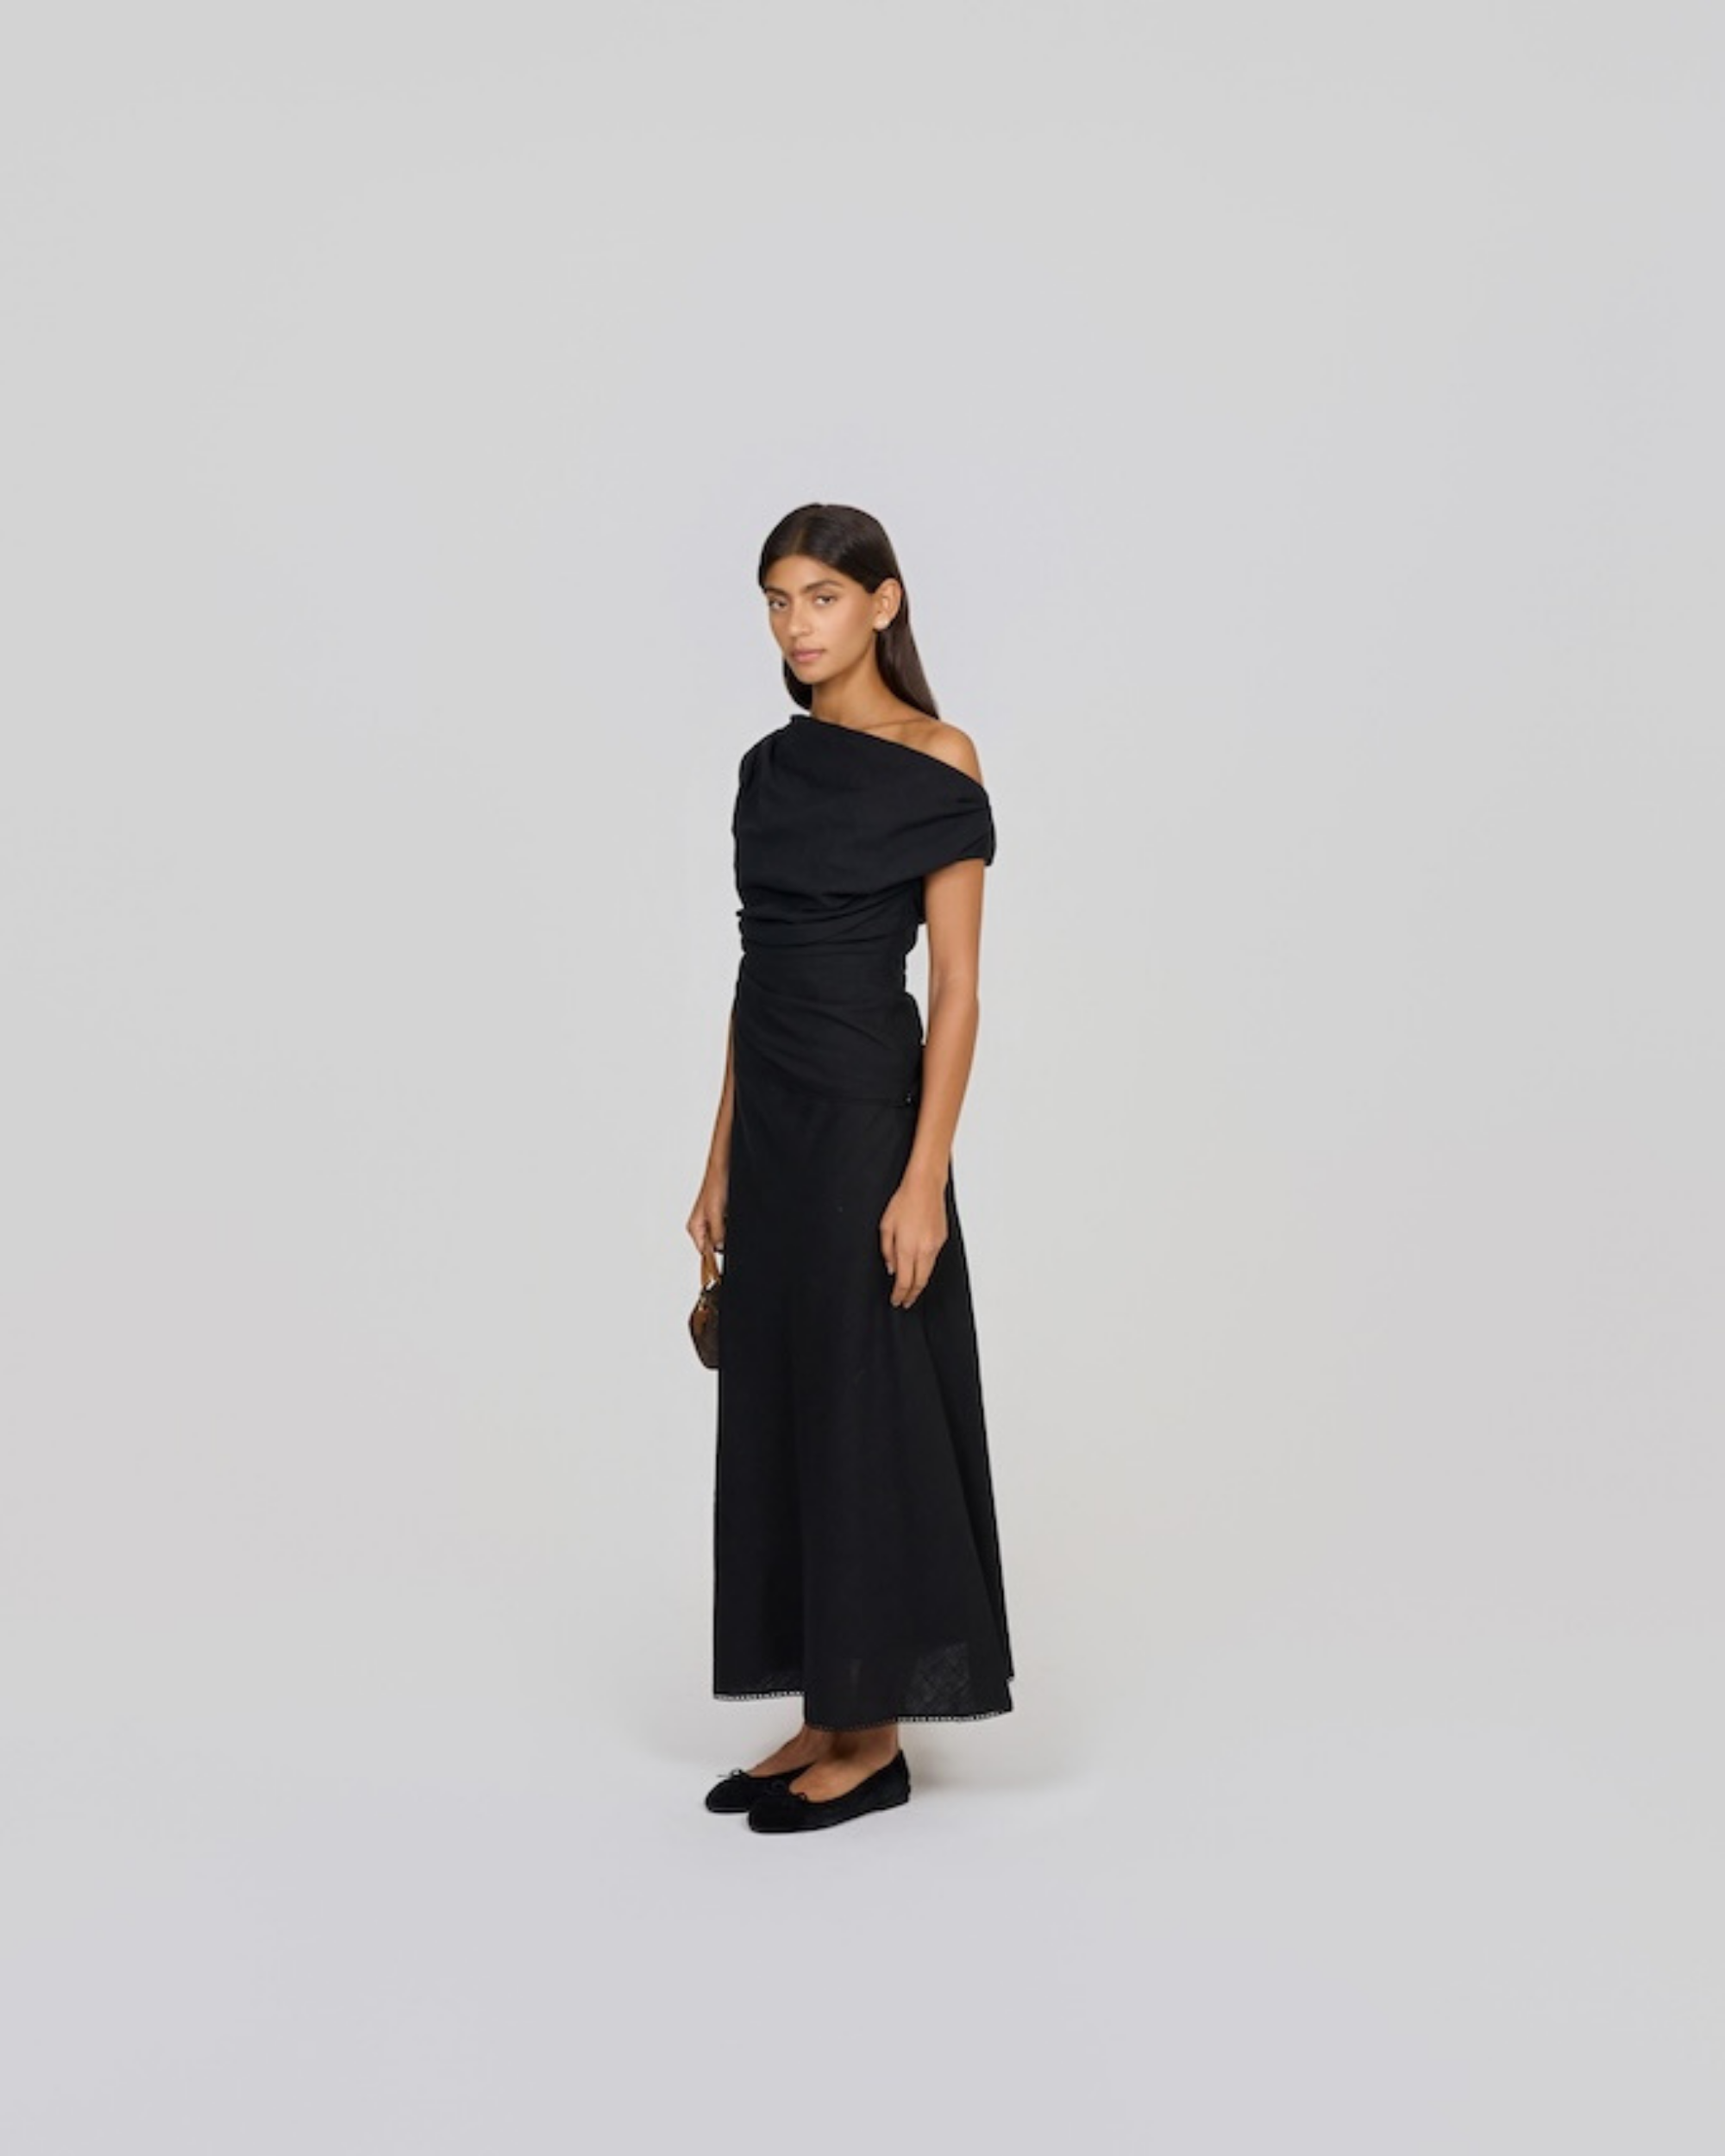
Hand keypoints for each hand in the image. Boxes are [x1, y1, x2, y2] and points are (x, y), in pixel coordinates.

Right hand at [687, 1166, 727, 1260]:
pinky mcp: (720, 1215)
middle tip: (730, 1236)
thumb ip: (717, 1232)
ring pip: (721, 1237)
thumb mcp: (716, 1212)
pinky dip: (731, 1227)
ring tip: (730, 1220)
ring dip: (728, 1234)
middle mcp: (701, 1226)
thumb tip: (719, 1247)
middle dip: (723, 1244)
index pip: (703, 1252)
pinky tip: (733, 1217)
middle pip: (712, 1246)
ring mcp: (711, 1221)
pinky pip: (726, 1228)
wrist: (724, 1167)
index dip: (713, 1259)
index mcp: (695, 1227)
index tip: (723, 1262)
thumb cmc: (716, 1184)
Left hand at [879, 1174, 948, 1307]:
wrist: (925, 1186)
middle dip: (911, 1295)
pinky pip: (933, 1260)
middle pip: (919, 1282)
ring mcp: (935, 1245)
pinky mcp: (942, 1240)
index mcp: (907, 1247)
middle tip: (905, 1302)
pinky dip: (925, 1268)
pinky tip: (918, 1268)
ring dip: (919, 1283)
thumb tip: (891, 1268)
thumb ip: (887, 1250)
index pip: (904, 1281)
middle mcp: (924, 1249)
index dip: (899, 1294)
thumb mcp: (885, 1226)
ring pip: (928, 1272)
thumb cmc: (903, 1201)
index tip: (896, 1300)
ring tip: (911, 1290)